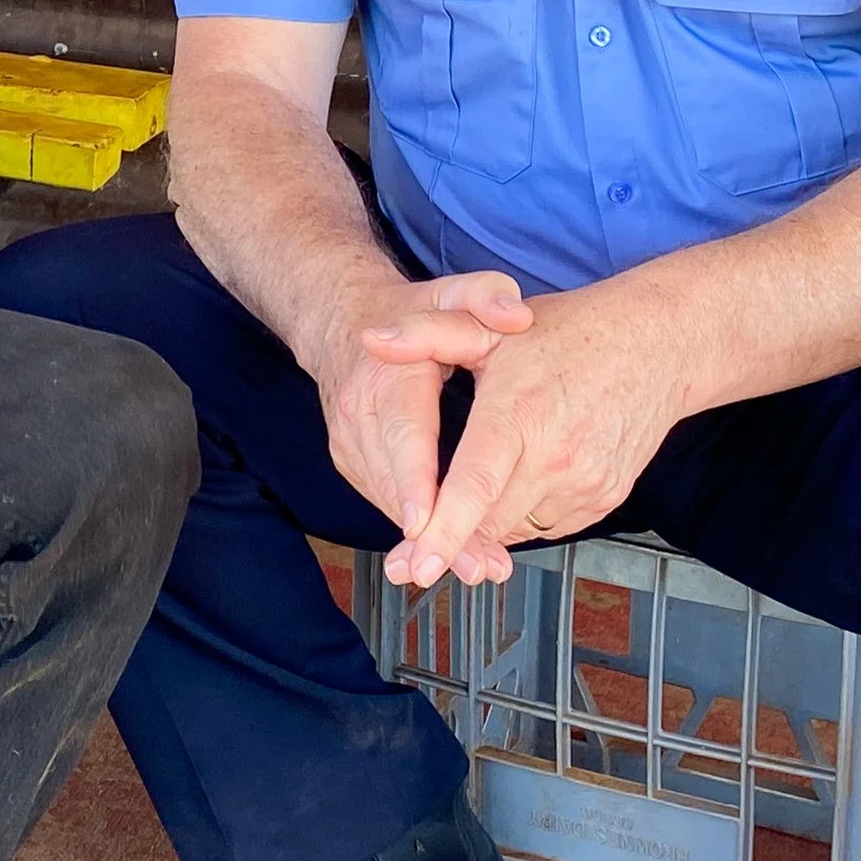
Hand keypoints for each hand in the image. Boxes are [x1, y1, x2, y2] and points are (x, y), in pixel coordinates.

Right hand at [304, 270, 529, 574]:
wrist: (345, 324)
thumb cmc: (410, 312)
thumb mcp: (451, 293)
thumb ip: (485, 296)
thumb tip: (516, 315)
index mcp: (387, 373)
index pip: (404, 432)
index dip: (416, 481)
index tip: (429, 521)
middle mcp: (358, 412)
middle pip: (398, 482)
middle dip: (438, 530)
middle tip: (483, 565)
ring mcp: (349, 442)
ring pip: (390, 502)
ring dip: (433, 540)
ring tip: (482, 567)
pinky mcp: (351, 462)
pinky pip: (386, 502)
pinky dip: (421, 530)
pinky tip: (457, 551)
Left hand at [366, 282, 686, 589]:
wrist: (656, 346)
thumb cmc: (568, 334)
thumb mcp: (489, 328)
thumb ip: (425, 336)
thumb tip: (371, 340)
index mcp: (518, 414)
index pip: (474, 485)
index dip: (443, 531)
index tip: (415, 564)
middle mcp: (556, 456)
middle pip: (488, 520)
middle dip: (450, 535)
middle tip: (413, 547)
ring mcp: (586, 483)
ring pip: (515, 529)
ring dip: (486, 523)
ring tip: (473, 491)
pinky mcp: (604, 499)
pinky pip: (547, 525)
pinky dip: (521, 515)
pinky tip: (517, 480)